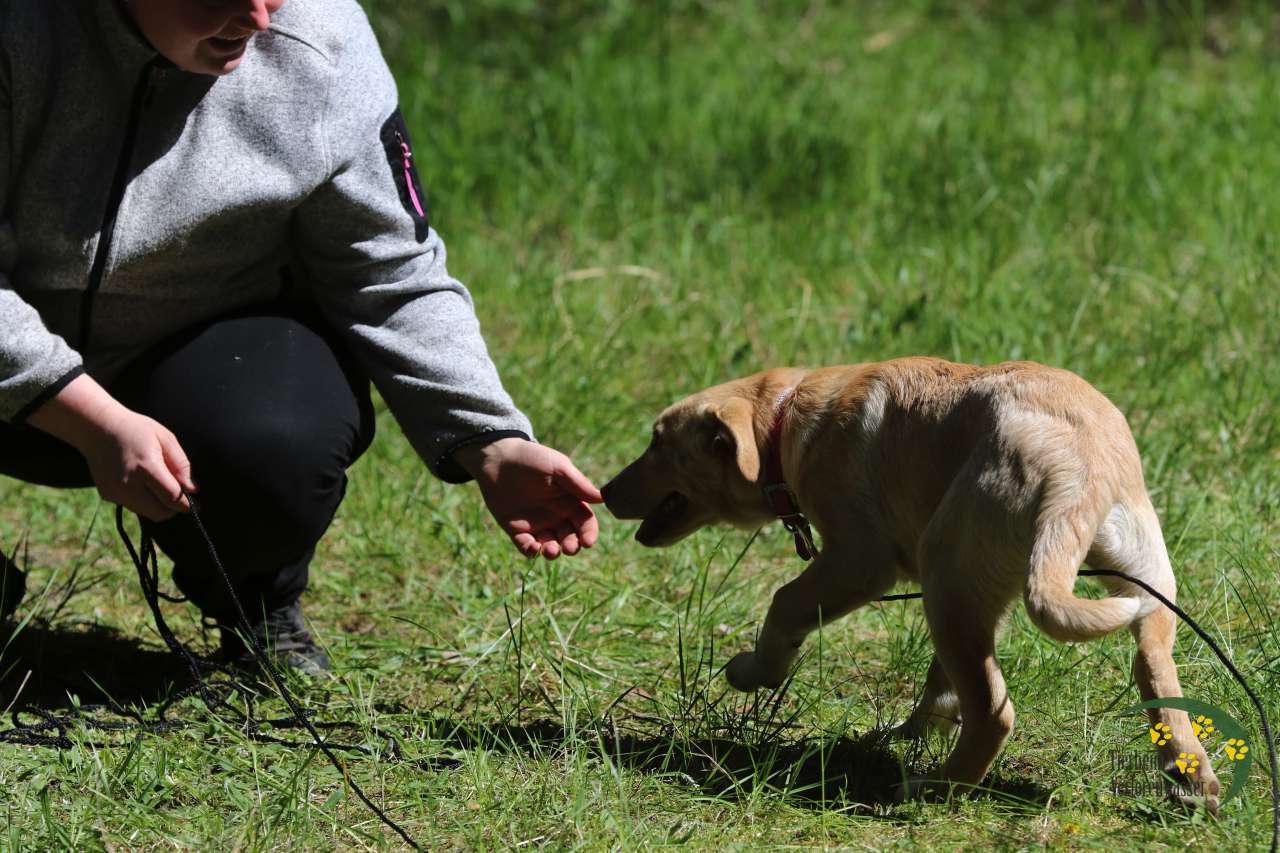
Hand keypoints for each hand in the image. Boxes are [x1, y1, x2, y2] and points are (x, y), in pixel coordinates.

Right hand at [27, 374, 196, 521]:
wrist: (97, 427)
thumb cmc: (136, 430)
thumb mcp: (165, 439)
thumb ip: (181, 465)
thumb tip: (192, 490)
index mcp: (146, 467)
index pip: (172, 497)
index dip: (186, 504)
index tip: (195, 503)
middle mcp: (128, 483)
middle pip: (159, 512)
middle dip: (173, 508)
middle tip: (179, 497)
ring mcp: (115, 491)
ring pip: (146, 513)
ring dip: (158, 506)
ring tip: (159, 487)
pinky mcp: (107, 495)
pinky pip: (132, 506)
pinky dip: (142, 501)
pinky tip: (141, 483)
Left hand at [456, 437, 601, 558]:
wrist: (498, 458)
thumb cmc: (532, 458)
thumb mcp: (558, 467)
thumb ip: (578, 483)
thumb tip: (601, 499)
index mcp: (570, 501)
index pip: (585, 522)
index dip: (589, 533)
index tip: (588, 542)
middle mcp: (556, 516)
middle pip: (570, 538)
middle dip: (572, 546)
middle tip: (569, 548)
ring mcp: (536, 524)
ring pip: (550, 546)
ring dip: (553, 552)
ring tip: (551, 550)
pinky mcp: (516, 529)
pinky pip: (526, 546)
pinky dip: (531, 551)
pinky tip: (533, 547)